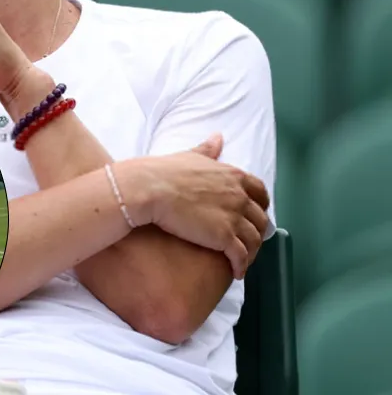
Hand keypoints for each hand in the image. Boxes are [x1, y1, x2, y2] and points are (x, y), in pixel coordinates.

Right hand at [123, 134, 271, 278]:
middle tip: (248, 242)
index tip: (253, 216)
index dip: (260, 207)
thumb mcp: (190, 156)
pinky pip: (240, 256)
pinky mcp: (223, 237)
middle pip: (260, 219)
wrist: (147, 189)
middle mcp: (239, 196)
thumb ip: (207, 149)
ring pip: (254, 240)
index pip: (260, 193)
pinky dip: (241, 266)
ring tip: (241, 261)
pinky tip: (235, 272)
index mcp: (233, 176)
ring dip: (251, 252)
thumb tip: (217, 137)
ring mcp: (233, 217)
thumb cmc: (163, 172)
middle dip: (257, 232)